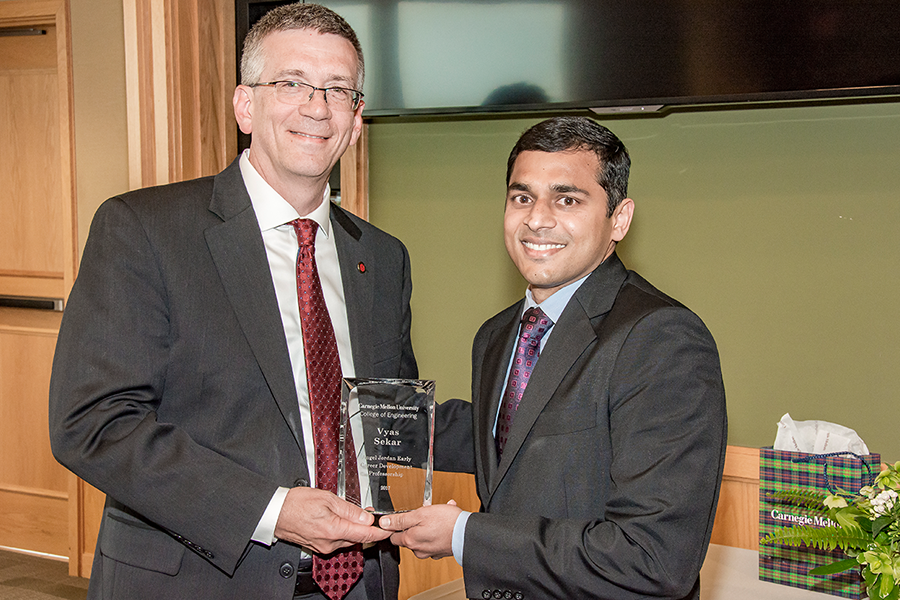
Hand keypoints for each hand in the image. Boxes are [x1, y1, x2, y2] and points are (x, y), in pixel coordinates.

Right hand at [275, 487, 389, 553]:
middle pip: (358, 538)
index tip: (388, 528)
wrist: (276, 512)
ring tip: (354, 512)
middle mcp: (330, 543)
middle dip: (367, 526)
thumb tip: (366, 516)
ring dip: (355, 528)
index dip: (380, 532)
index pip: (365, 534)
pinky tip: (341, 520)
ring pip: (348, 539)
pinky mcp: (318, 547)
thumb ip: (349, 509)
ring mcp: (324, 547)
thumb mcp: (327, 498)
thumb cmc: (297, 503)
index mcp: (334, 530)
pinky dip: (343, 531)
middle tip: (371, 512)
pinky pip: (337, 540)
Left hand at [379, 501, 460, 558]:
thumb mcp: (420, 514)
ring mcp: (429, 552)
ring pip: (422, 537)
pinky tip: (444, 521)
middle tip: (424, 514)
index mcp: (410, 540)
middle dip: (414, 524)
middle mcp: (418, 550)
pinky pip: (433, 539)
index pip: (393, 536)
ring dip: (427, 526)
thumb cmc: (446, 522)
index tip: (403, 517)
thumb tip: (384, 523)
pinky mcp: (439, 552)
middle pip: (408, 536)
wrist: (467, 533)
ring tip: (437, 515)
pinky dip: (437, 531)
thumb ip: (400, 519)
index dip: (396, 525)